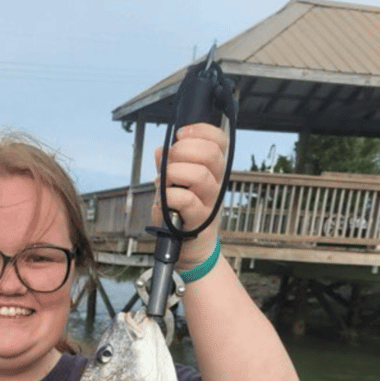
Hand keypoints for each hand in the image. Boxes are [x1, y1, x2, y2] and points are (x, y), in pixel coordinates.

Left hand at [152, 123, 227, 269]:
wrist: (188, 249)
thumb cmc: (181, 215)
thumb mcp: (171, 187)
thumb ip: (167, 168)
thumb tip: (160, 150)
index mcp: (212, 169)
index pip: (219, 141)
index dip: (201, 131)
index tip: (180, 134)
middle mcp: (215, 183)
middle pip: (211, 154)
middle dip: (184, 149)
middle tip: (169, 160)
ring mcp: (210, 202)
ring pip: (201, 175)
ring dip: (176, 172)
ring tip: (165, 181)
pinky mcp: (200, 220)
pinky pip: (188, 201)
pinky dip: (171, 196)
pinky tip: (164, 199)